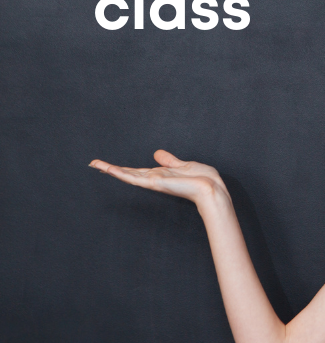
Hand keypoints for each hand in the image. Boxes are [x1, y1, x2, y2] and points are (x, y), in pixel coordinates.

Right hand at [89, 150, 226, 204]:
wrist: (211, 188)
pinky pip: (135, 178)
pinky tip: (110, 169)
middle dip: (111, 169)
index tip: (109, 164)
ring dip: (111, 169)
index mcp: (161, 175)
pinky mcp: (156, 183)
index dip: (124, 168)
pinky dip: (122, 173)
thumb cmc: (203, 179)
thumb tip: (156, 154)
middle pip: (129, 173)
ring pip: (128, 175)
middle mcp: (155, 180)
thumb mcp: (184, 165)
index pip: (138, 171)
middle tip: (94, 163)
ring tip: (95, 164)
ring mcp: (154, 182)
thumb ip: (170, 161)